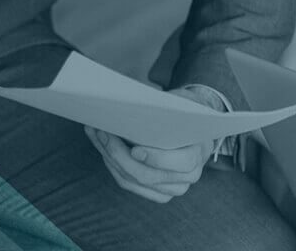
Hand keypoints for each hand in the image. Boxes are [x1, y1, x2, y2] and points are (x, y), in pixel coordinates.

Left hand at [86, 85, 215, 202]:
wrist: (191, 124)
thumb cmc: (184, 110)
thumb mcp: (181, 104)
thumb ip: (165, 110)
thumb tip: (131, 108)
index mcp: (200, 154)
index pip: (182, 162)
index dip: (157, 159)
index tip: (135, 149)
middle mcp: (188, 176)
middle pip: (148, 175)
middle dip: (120, 154)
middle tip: (103, 132)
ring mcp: (171, 188)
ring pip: (132, 180)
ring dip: (109, 157)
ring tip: (96, 134)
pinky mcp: (155, 191)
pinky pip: (127, 183)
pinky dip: (111, 164)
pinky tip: (101, 146)